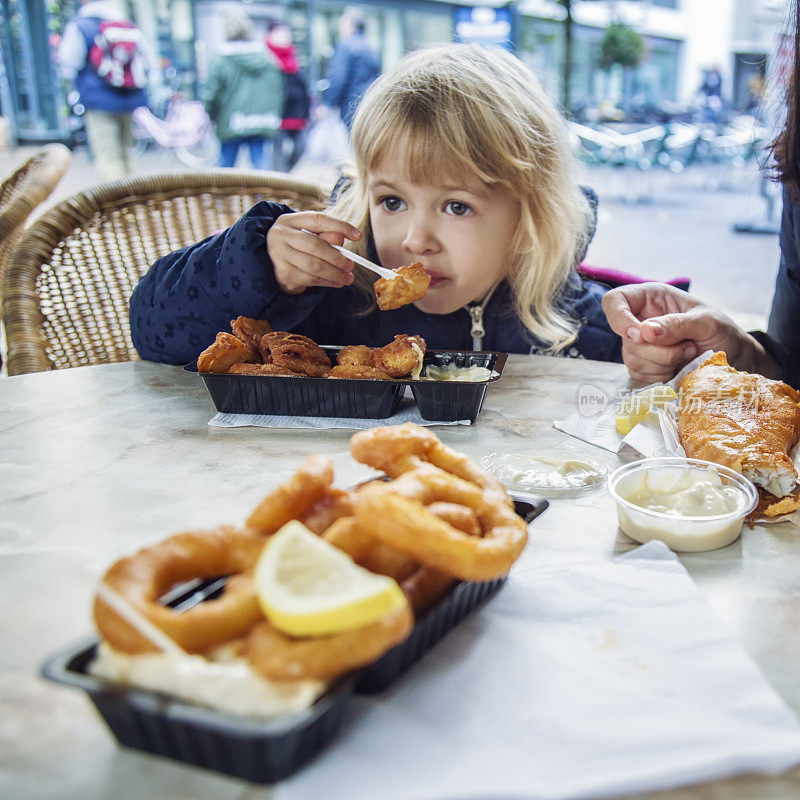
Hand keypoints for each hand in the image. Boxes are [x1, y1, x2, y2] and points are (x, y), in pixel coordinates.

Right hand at [267, 211, 361, 293]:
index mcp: (291, 221)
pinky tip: (337, 282)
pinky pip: (311, 280)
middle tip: (351, 265)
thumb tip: (342, 239)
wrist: (270, 262)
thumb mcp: (308, 234)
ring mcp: (280, 256)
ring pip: (315, 266)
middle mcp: (281, 236)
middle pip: (316, 246)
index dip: (340, 226)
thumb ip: (326, 234)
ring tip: (347, 277)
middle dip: (338, 258)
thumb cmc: (296, 246)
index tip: (358, 235)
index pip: (318, 220)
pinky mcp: (283, 275)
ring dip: (336, 274)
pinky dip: (328, 282)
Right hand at [601, 282, 775, 382]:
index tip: (639, 335)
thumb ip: (677, 324)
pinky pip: (641, 376)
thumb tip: (644, 332)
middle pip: (626, 337)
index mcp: (650, 299)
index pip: (614, 301)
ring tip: (688, 355)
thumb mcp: (707, 322)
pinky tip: (679, 369)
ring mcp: (638, 347)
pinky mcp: (643, 368)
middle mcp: (639, 321)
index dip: (619, 317)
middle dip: (658, 348)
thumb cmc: (722, 331)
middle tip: (688, 346)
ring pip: (633, 359)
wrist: (733, 360)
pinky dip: (663, 376)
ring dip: (664, 363)